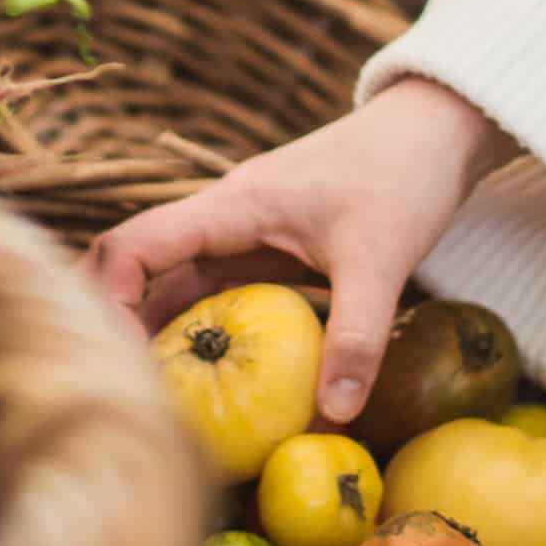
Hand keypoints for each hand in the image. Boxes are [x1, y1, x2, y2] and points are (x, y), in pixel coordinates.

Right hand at [83, 78, 518, 424]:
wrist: (440, 128)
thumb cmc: (406, 175)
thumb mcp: (383, 261)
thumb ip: (357, 338)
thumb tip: (335, 417)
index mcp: (232, 207)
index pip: (135, 246)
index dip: (106, 300)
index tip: (112, 362)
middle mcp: (227, 218)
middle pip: (147, 272)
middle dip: (126, 330)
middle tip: (129, 400)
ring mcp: (249, 232)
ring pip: (185, 286)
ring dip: (170, 337)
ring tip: (163, 404)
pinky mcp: (275, 247)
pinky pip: (226, 292)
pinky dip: (217, 331)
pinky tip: (221, 379)